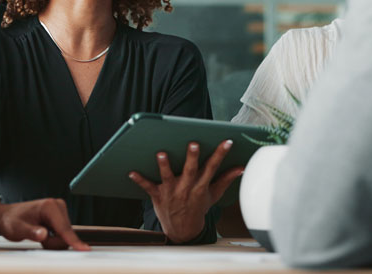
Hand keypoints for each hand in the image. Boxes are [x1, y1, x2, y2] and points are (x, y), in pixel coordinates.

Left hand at [0, 198, 89, 250]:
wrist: (7, 217)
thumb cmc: (11, 220)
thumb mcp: (17, 229)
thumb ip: (31, 232)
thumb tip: (43, 234)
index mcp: (49, 206)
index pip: (64, 228)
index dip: (72, 240)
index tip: (83, 249)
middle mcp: (57, 206)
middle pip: (66, 233)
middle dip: (54, 242)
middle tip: (38, 237)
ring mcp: (60, 211)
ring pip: (65, 235)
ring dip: (53, 241)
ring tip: (39, 235)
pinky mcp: (60, 217)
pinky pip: (63, 234)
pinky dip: (54, 238)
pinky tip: (44, 234)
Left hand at [128, 140, 243, 242]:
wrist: (184, 230)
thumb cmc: (197, 207)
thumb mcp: (213, 195)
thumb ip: (225, 179)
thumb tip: (240, 168)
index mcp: (201, 187)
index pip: (213, 167)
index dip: (220, 154)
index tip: (227, 142)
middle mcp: (187, 188)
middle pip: (190, 171)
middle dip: (192, 158)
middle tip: (193, 144)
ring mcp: (172, 192)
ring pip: (168, 177)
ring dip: (164, 166)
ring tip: (161, 154)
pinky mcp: (158, 196)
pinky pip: (148, 187)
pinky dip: (140, 180)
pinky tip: (131, 172)